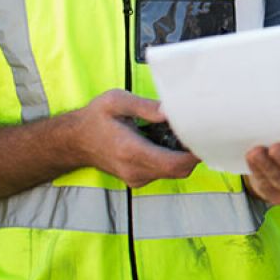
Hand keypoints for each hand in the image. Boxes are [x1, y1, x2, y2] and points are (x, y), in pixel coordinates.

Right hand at [75, 90, 198, 187]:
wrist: (74, 141)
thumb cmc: (95, 118)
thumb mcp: (116, 101)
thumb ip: (144, 106)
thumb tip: (170, 111)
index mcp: (131, 150)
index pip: (175, 163)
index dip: (195, 154)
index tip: (205, 137)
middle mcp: (135, 169)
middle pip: (179, 170)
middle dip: (193, 153)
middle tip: (197, 130)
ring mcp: (136, 177)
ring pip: (173, 172)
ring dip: (182, 155)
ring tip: (178, 132)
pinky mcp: (137, 178)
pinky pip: (163, 172)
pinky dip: (172, 158)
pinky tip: (166, 140)